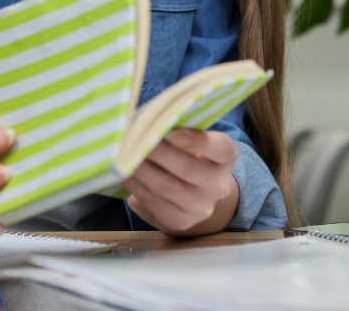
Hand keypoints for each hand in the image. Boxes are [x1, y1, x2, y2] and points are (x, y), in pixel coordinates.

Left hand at [122, 129, 238, 235]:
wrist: (197, 197)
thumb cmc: (188, 157)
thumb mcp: (194, 142)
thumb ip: (179, 133)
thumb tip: (149, 126)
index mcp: (225, 157)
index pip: (219, 148)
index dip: (196, 141)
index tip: (171, 133)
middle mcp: (219, 184)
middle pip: (187, 168)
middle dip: (158, 153)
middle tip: (135, 140)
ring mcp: (201, 207)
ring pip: (167, 187)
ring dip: (141, 171)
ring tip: (122, 157)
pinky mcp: (181, 221)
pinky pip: (155, 203)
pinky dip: (135, 187)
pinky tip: (123, 175)